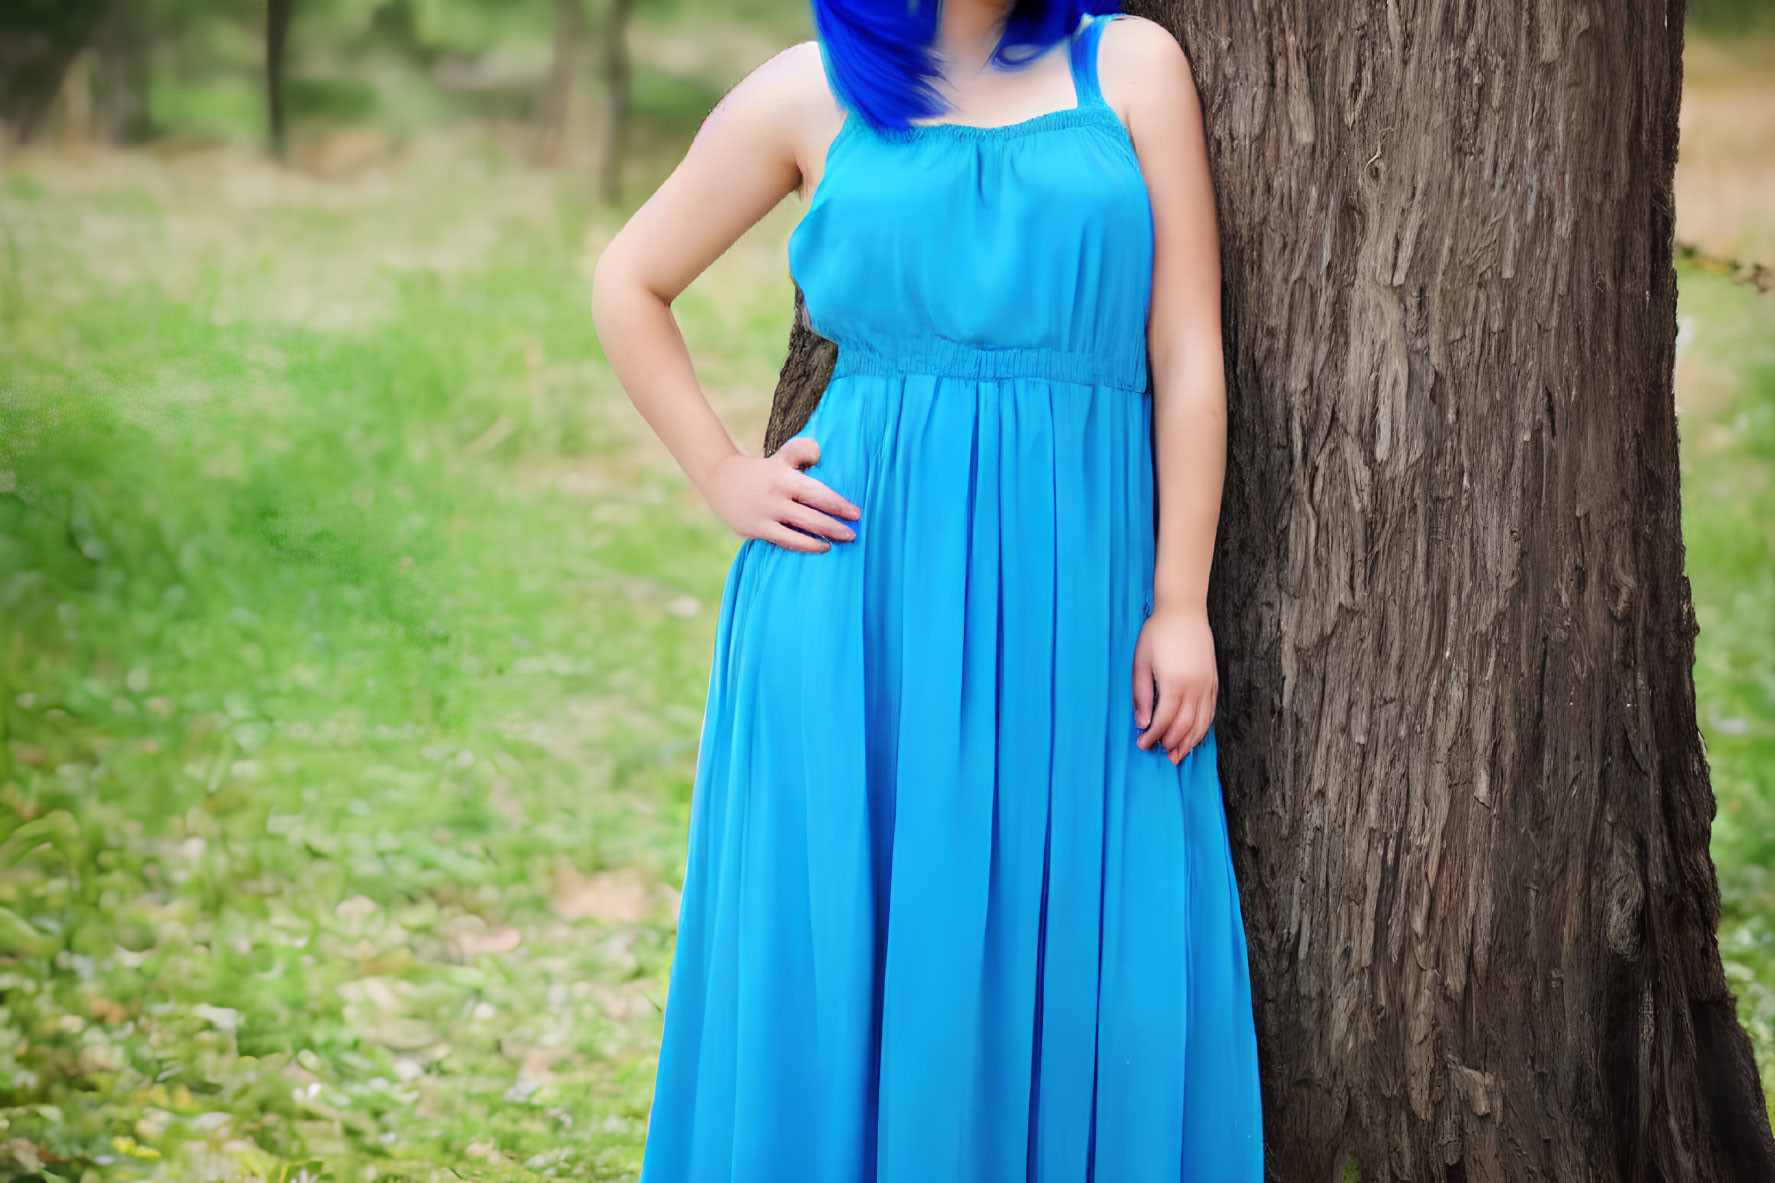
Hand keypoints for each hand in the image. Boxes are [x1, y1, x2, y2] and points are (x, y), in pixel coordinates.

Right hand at [699, 435, 860, 552]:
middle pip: (810, 518)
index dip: (838, 505)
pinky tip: (812, 548)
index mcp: (784, 480)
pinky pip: (781, 542)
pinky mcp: (753, 531)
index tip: (856, 514)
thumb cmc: (762, 469)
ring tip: (833, 545)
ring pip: (795, 536)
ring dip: (817, 543)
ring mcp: (763, 519)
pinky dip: (798, 546)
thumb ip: (802, 451)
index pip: (817, 494)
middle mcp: (775, 501)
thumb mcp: (781, 455)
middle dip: (834, 528)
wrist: (720, 478)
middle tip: (852, 535)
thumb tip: (820, 453)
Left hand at [1132, 604, 1217, 763]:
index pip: (1165, 721)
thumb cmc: (1158, 634)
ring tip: (1179, 754)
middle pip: (1185, 726)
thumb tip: (1142, 723)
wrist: (1184, 611)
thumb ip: (1141, 695)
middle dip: (1172, 743)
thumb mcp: (1141, 663)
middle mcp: (1195, 687)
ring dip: (1191, 741)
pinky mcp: (1213, 681)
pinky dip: (1203, 727)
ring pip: (1202, 722)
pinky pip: (1210, 711)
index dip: (1153, 736)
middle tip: (1162, 754)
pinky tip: (1195, 734)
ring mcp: (1207, 685)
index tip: (1143, 744)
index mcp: (1175, 683)